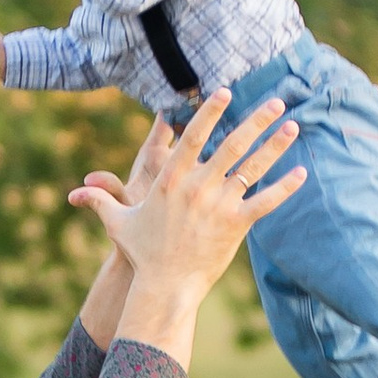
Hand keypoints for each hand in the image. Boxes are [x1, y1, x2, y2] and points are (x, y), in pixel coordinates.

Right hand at [68, 91, 302, 373]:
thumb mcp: (119, 222)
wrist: (164, 286)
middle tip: (276, 101)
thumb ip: (101, 200)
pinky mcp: (236, 225)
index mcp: (171, 179)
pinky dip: (285, 187)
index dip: (210, 111)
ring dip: (275, 144)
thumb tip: (76, 192)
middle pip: (231, 144)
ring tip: (293, 125)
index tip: (225, 91)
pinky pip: (265, 201)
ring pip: (252, 167)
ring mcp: (218, 204)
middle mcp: (197, 186)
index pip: (194, 136)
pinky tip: (302, 172)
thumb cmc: (143, 254)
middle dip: (255, 120)